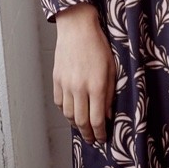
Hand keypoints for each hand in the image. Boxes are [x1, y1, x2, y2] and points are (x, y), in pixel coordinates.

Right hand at [53, 2, 115, 143]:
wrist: (77, 28)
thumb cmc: (98, 45)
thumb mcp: (112, 69)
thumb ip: (109, 93)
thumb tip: (107, 114)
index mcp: (96, 86)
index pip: (97, 120)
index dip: (100, 133)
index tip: (102, 138)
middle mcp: (79, 88)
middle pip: (81, 121)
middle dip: (88, 134)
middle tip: (92, 139)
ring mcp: (65, 84)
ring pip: (68, 115)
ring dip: (76, 124)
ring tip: (83, 127)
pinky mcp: (56, 80)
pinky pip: (60, 103)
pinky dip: (65, 111)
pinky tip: (72, 112)